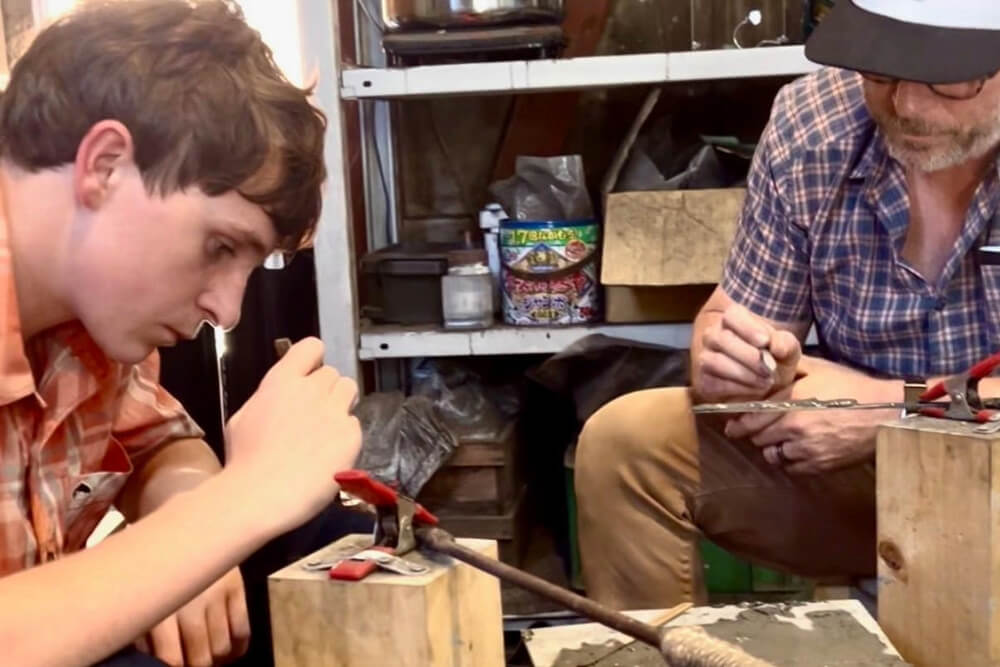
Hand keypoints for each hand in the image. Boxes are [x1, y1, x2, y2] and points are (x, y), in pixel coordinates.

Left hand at [136, 567, 248, 665]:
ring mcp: (217, 595)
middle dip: (196, 666)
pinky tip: (229, 651)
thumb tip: (148, 658)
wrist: (185, 521)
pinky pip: (242, 630)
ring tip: (208, 658)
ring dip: (216, 659)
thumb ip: (144, 628)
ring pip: (222, 648)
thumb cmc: (153, 564)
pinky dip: (238, 648)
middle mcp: (191, 602)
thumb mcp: (141, 594)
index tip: (171, 665)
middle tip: (191, 662)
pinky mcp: (237, 588)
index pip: (171, 658)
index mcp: (160, 606)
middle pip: (200, 657)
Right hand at [223, 337, 361, 534]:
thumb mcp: (243, 418)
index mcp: (281, 381)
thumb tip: (281, 399)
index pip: (311, 347)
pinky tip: (329, 454)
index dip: (313, 360)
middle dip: (326, 390)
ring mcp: (334, 411)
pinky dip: (346, 437)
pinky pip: (355, 425)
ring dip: (341, 404)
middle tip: (315, 415)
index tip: (310, 374)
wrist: (259, 495)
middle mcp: (311, 389)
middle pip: (333, 373)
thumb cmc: (244, 462)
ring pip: (350, 391)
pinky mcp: (351, 435)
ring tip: (327, 429)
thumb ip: (269, 399)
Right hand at [693, 304, 800, 401]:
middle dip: (748, 356)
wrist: (765, 385)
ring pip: (714, 362)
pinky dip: (738, 388)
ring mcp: (705, 358)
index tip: (765, 342)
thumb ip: (785, 343)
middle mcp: (713, 336)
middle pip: (721, 339)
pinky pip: (714, 383)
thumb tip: (776, 347)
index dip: (747, 328)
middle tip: (769, 368)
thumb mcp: (787, 349)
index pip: (732, 316)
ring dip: (743, 374)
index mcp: (732, 320)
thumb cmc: (774, 360)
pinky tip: (755, 389)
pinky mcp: (704, 381)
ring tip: (766, 381)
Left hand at [724, 357, 899, 473]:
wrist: (886, 413)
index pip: (752, 416)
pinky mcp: (820, 464)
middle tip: (757, 431)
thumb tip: (767, 364)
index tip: (732, 426)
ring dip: (771, 449)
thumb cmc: (852, 387)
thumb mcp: (819, 369)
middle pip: (758, 437)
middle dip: (755, 434)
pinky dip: (789, 461)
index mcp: (792, 400)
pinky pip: (791, 468)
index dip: (739, 423)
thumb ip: (791, 369)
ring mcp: (807, 448)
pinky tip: (796, 451)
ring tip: (778, 441)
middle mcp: (795, 425)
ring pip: (772, 455)